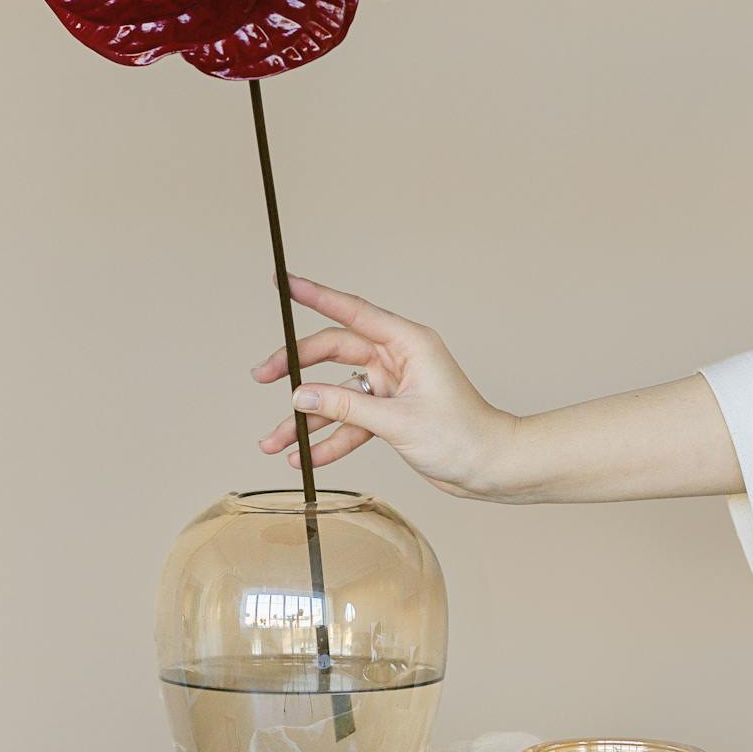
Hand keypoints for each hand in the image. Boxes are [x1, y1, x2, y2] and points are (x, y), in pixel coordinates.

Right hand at [252, 276, 521, 498]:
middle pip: (334, 353)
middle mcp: (398, 359)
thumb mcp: (398, 421)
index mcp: (408, 343)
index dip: (316, 295)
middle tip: (261, 376)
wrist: (491, 469)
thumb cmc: (462, 437)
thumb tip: (300, 397)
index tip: (285, 282)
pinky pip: (350, 421)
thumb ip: (346, 407)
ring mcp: (392, 386)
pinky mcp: (391, 414)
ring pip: (337, 394)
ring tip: (273, 443)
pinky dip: (329, 440)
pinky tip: (304, 458)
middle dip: (296, 368)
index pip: (352, 311)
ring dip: (306, 419)